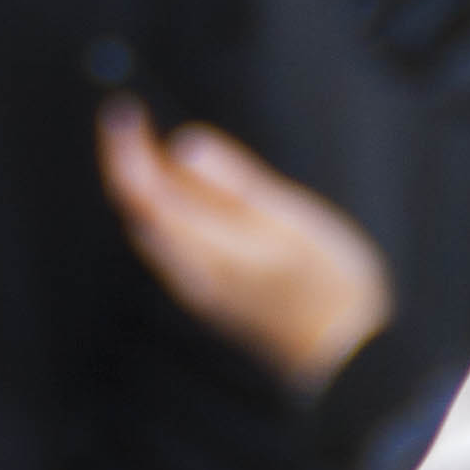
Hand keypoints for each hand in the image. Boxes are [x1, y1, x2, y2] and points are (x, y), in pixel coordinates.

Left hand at [98, 98, 391, 397]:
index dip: (125, 148)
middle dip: (127, 159)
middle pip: (139, 209)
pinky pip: (169, 242)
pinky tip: (178, 190)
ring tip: (142, 141)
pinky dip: (162, 207)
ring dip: (142, 181)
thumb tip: (182, 144)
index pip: (142, 192)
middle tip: (128, 116)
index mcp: (204, 249)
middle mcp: (188, 271)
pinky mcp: (211, 293)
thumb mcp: (291, 221)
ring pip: (151, 225)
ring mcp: (197, 285)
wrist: (347, 359)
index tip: (123, 110)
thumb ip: (236, 184)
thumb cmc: (330, 284)